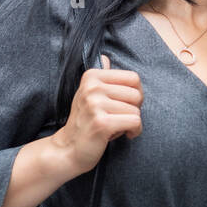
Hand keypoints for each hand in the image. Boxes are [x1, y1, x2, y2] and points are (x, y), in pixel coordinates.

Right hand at [51, 54, 142, 175]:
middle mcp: (92, 87)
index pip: (133, 78)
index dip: (135, 93)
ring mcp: (95, 105)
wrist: (69, 149)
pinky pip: (135, 122)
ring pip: (136, 110)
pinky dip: (135, 131)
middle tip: (120, 118)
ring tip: (116, 127)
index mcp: (91, 76)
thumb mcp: (89, 94)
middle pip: (137, 94)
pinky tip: (125, 135)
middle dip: (135, 109)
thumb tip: (105, 57)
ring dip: (131, 123)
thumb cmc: (86, 121)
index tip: (125, 104)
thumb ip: (101, 77)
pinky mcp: (102, 123)